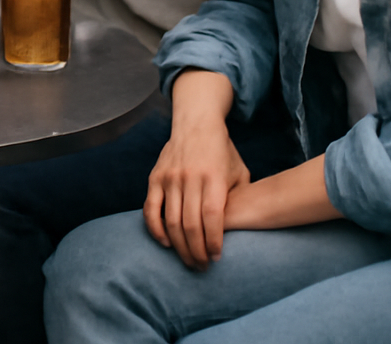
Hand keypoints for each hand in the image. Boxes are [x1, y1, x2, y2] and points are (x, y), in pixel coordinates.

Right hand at [143, 120, 249, 270]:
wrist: (197, 124)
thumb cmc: (223, 153)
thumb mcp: (240, 173)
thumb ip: (237, 200)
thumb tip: (235, 231)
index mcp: (214, 177)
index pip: (212, 217)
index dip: (214, 242)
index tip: (217, 257)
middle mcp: (190, 178)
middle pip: (191, 225)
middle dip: (197, 251)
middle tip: (203, 266)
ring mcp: (170, 178)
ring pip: (171, 221)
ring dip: (180, 246)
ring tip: (189, 260)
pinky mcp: (155, 178)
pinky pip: (150, 209)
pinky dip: (156, 229)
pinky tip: (166, 243)